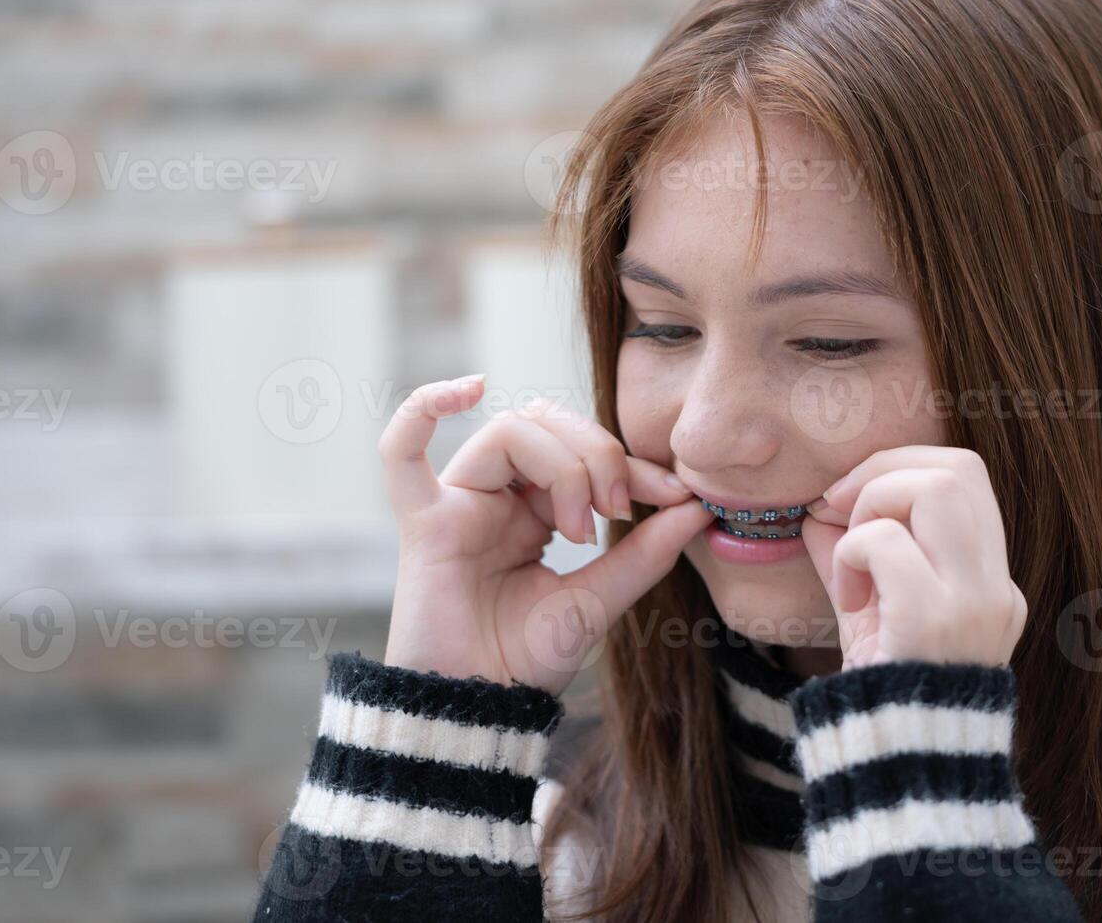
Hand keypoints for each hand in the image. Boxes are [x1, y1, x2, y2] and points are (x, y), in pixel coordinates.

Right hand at [378, 375, 713, 695]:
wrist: (483, 712)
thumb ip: (645, 553)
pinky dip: (425, 405)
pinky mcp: (424, 521)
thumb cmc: (528, 662)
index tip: (680, 493)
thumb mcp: (601, 599)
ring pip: (509, 431)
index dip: (634, 463)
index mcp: (534, 510)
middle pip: (547, 425)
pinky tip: (469, 389)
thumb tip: (699, 507)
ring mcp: (457, 503)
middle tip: (620, 507)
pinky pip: (401, 450)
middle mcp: (494, 497)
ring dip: (560, 465)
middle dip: (598, 453)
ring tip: (579, 528)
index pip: (583, 450)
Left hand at [800, 445, 1026, 669]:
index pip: (965, 477)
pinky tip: (848, 595)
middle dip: (885, 470)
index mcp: (989, 581)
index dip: (899, 466)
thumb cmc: (880, 690)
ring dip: (873, 503)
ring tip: (853, 553)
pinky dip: (852, 552)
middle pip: (959, 467)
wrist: (894, 768)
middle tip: (840, 508)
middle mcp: (994, 587)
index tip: (848, 498)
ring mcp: (973, 603)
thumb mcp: (870, 612)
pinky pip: (887, 541)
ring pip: (937, 487)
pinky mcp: (935, 621)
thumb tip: (819, 507)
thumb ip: (853, 554)